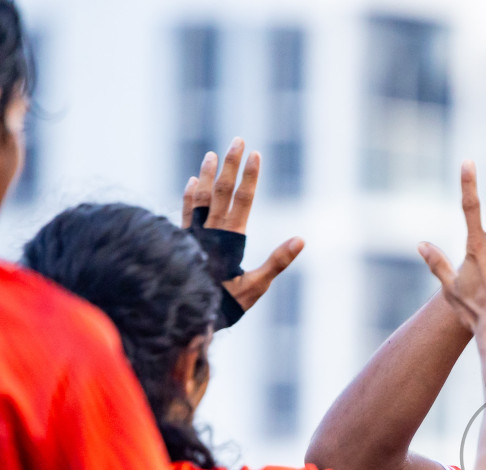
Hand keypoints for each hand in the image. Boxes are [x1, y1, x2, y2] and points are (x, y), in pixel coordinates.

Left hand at [182, 139, 305, 312]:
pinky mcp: (184, 240)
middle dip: (231, 164)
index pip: (243, 199)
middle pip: (222, 190)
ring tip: (212, 154)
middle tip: (238, 140)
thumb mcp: (256, 286)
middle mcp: (212, 231)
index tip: (255, 154)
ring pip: (201, 196)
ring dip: (207, 173)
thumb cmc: (226, 303)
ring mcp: (195, 233)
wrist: (185, 314)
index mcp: (232, 238)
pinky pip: (186, 212)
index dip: (250, 176)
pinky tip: (192, 182)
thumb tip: (301, 240)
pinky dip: (190, 196)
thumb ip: (278, 261)